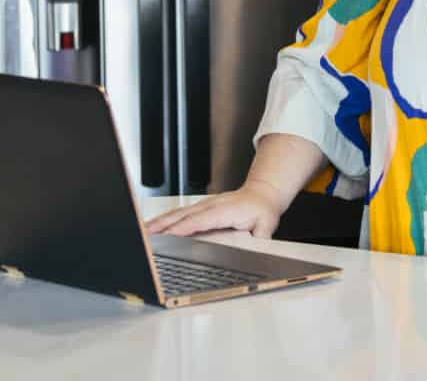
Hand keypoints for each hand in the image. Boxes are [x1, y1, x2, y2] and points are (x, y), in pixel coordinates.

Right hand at [144, 180, 287, 239]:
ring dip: (160, 222)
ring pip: (178, 213)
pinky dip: (164, 220)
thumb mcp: (267, 226)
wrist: (263, 193)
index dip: (184, 228)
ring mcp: (205, 205)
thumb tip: (256, 252)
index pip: (201, 220)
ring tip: (141, 232)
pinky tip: (152, 227)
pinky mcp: (200, 207)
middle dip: (164, 225)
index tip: (169, 236)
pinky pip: (180, 213)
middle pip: (184, 215)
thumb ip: (260, 241)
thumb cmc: (263, 209)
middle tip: (145, 235)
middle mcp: (212, 205)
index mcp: (226, 210)